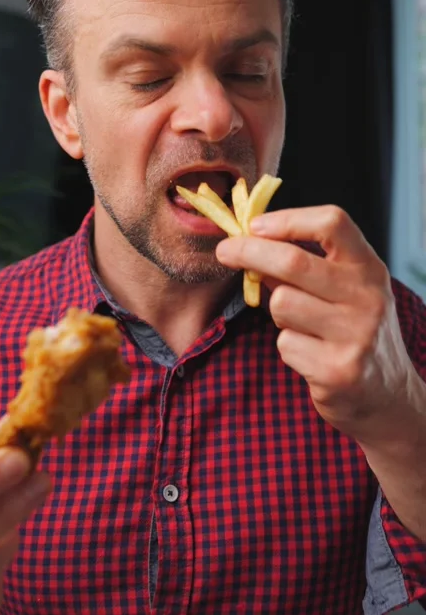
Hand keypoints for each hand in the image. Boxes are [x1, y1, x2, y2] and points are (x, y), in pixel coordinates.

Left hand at [216, 205, 420, 442]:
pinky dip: (289, 347)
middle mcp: (368, 298)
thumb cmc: (355, 331)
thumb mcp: (346, 290)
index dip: (288, 219)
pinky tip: (311, 355)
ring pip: (281, 304)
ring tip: (300, 324)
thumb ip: (306, 268)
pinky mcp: (337, 371)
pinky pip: (286, 344)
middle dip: (248, 252)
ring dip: (277, 312)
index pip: (332, 222)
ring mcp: (355, 336)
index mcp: (369, 268)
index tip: (255, 225)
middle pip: (292, 262)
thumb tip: (251, 243)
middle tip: (226, 251)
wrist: (388, 395)